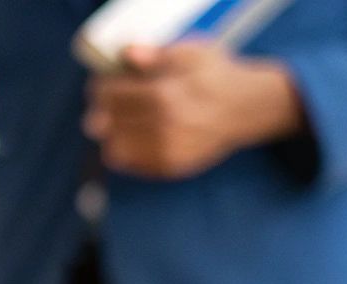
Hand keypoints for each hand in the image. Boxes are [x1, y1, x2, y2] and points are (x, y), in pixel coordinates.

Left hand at [85, 42, 305, 179]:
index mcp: (166, 95)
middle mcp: (164, 127)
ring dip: (109, 134)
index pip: (111, 95)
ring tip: (115, 122)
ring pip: (111, 149)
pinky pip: (129, 164)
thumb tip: (128, 54)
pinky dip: (123, 150)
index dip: (100, 89)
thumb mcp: (194, 52)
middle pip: (105, 123)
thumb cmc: (216, 76)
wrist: (246, 108)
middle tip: (104, 103)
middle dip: (100, 111)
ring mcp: (167, 151)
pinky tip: (131, 136)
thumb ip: (158, 54)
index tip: (100, 85)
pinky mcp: (169, 168)